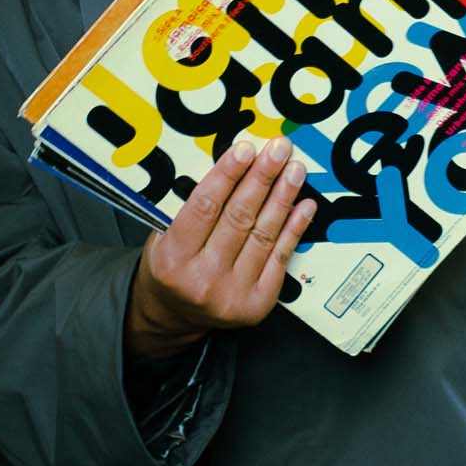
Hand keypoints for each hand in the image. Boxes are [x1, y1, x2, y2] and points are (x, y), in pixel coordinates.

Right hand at [128, 137, 316, 357]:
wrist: (175, 316)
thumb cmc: (170, 269)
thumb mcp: (163, 237)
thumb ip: (190, 208)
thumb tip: (230, 166)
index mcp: (173, 259)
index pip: (204, 207)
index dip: (227, 175)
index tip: (245, 149)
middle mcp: (203, 279)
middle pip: (239, 217)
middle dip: (262, 178)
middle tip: (278, 150)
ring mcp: (233, 294)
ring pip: (264, 234)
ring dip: (283, 197)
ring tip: (294, 170)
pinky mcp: (258, 303)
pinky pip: (281, 257)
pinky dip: (295, 228)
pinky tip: (303, 205)